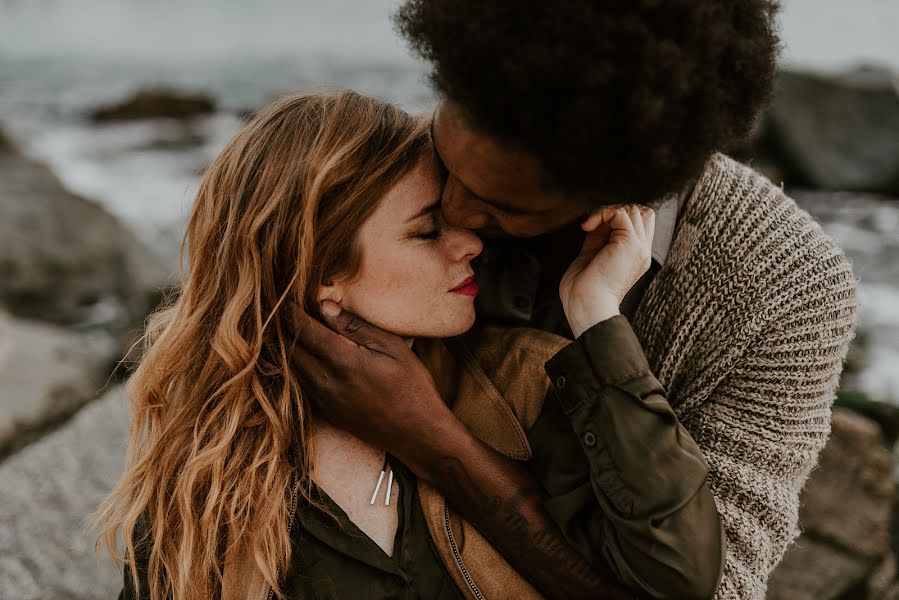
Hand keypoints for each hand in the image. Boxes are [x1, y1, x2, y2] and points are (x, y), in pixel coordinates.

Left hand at [289, 301, 453, 468]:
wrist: (418, 435)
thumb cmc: (413, 387)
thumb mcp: (393, 348)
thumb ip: (357, 327)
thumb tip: (325, 306)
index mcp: (343, 362)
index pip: (303, 330)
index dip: (290, 311)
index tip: (285, 297)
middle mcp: (326, 383)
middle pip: (289, 349)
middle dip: (284, 327)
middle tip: (283, 308)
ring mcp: (323, 401)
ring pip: (291, 368)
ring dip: (287, 347)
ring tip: (290, 327)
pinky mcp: (325, 413)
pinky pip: (301, 384)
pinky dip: (297, 366)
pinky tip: (305, 355)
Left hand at [560, 205, 654, 337]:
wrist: (586, 306)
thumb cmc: (583, 289)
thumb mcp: (592, 255)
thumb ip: (599, 237)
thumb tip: (596, 219)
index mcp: (635, 256)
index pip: (641, 222)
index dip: (618, 217)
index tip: (595, 228)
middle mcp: (642, 251)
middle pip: (641, 213)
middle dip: (615, 211)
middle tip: (594, 226)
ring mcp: (639, 247)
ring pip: (633, 210)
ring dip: (607, 211)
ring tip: (590, 226)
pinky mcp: (630, 244)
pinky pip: (620, 213)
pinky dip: (602, 213)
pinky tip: (588, 226)